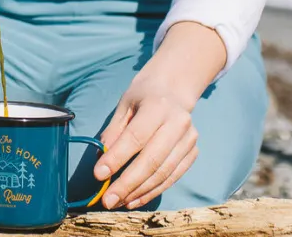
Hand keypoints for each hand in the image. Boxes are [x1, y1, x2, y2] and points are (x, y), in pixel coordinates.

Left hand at [94, 73, 198, 209]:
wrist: (173, 89)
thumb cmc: (143, 96)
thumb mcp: (124, 105)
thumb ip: (114, 132)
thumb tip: (101, 160)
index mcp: (158, 106)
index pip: (135, 137)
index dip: (117, 158)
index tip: (99, 175)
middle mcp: (178, 123)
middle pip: (151, 160)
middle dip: (128, 183)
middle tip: (108, 200)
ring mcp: (189, 139)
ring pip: (163, 173)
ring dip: (139, 191)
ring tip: (120, 201)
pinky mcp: (193, 153)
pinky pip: (172, 177)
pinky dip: (153, 190)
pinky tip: (136, 198)